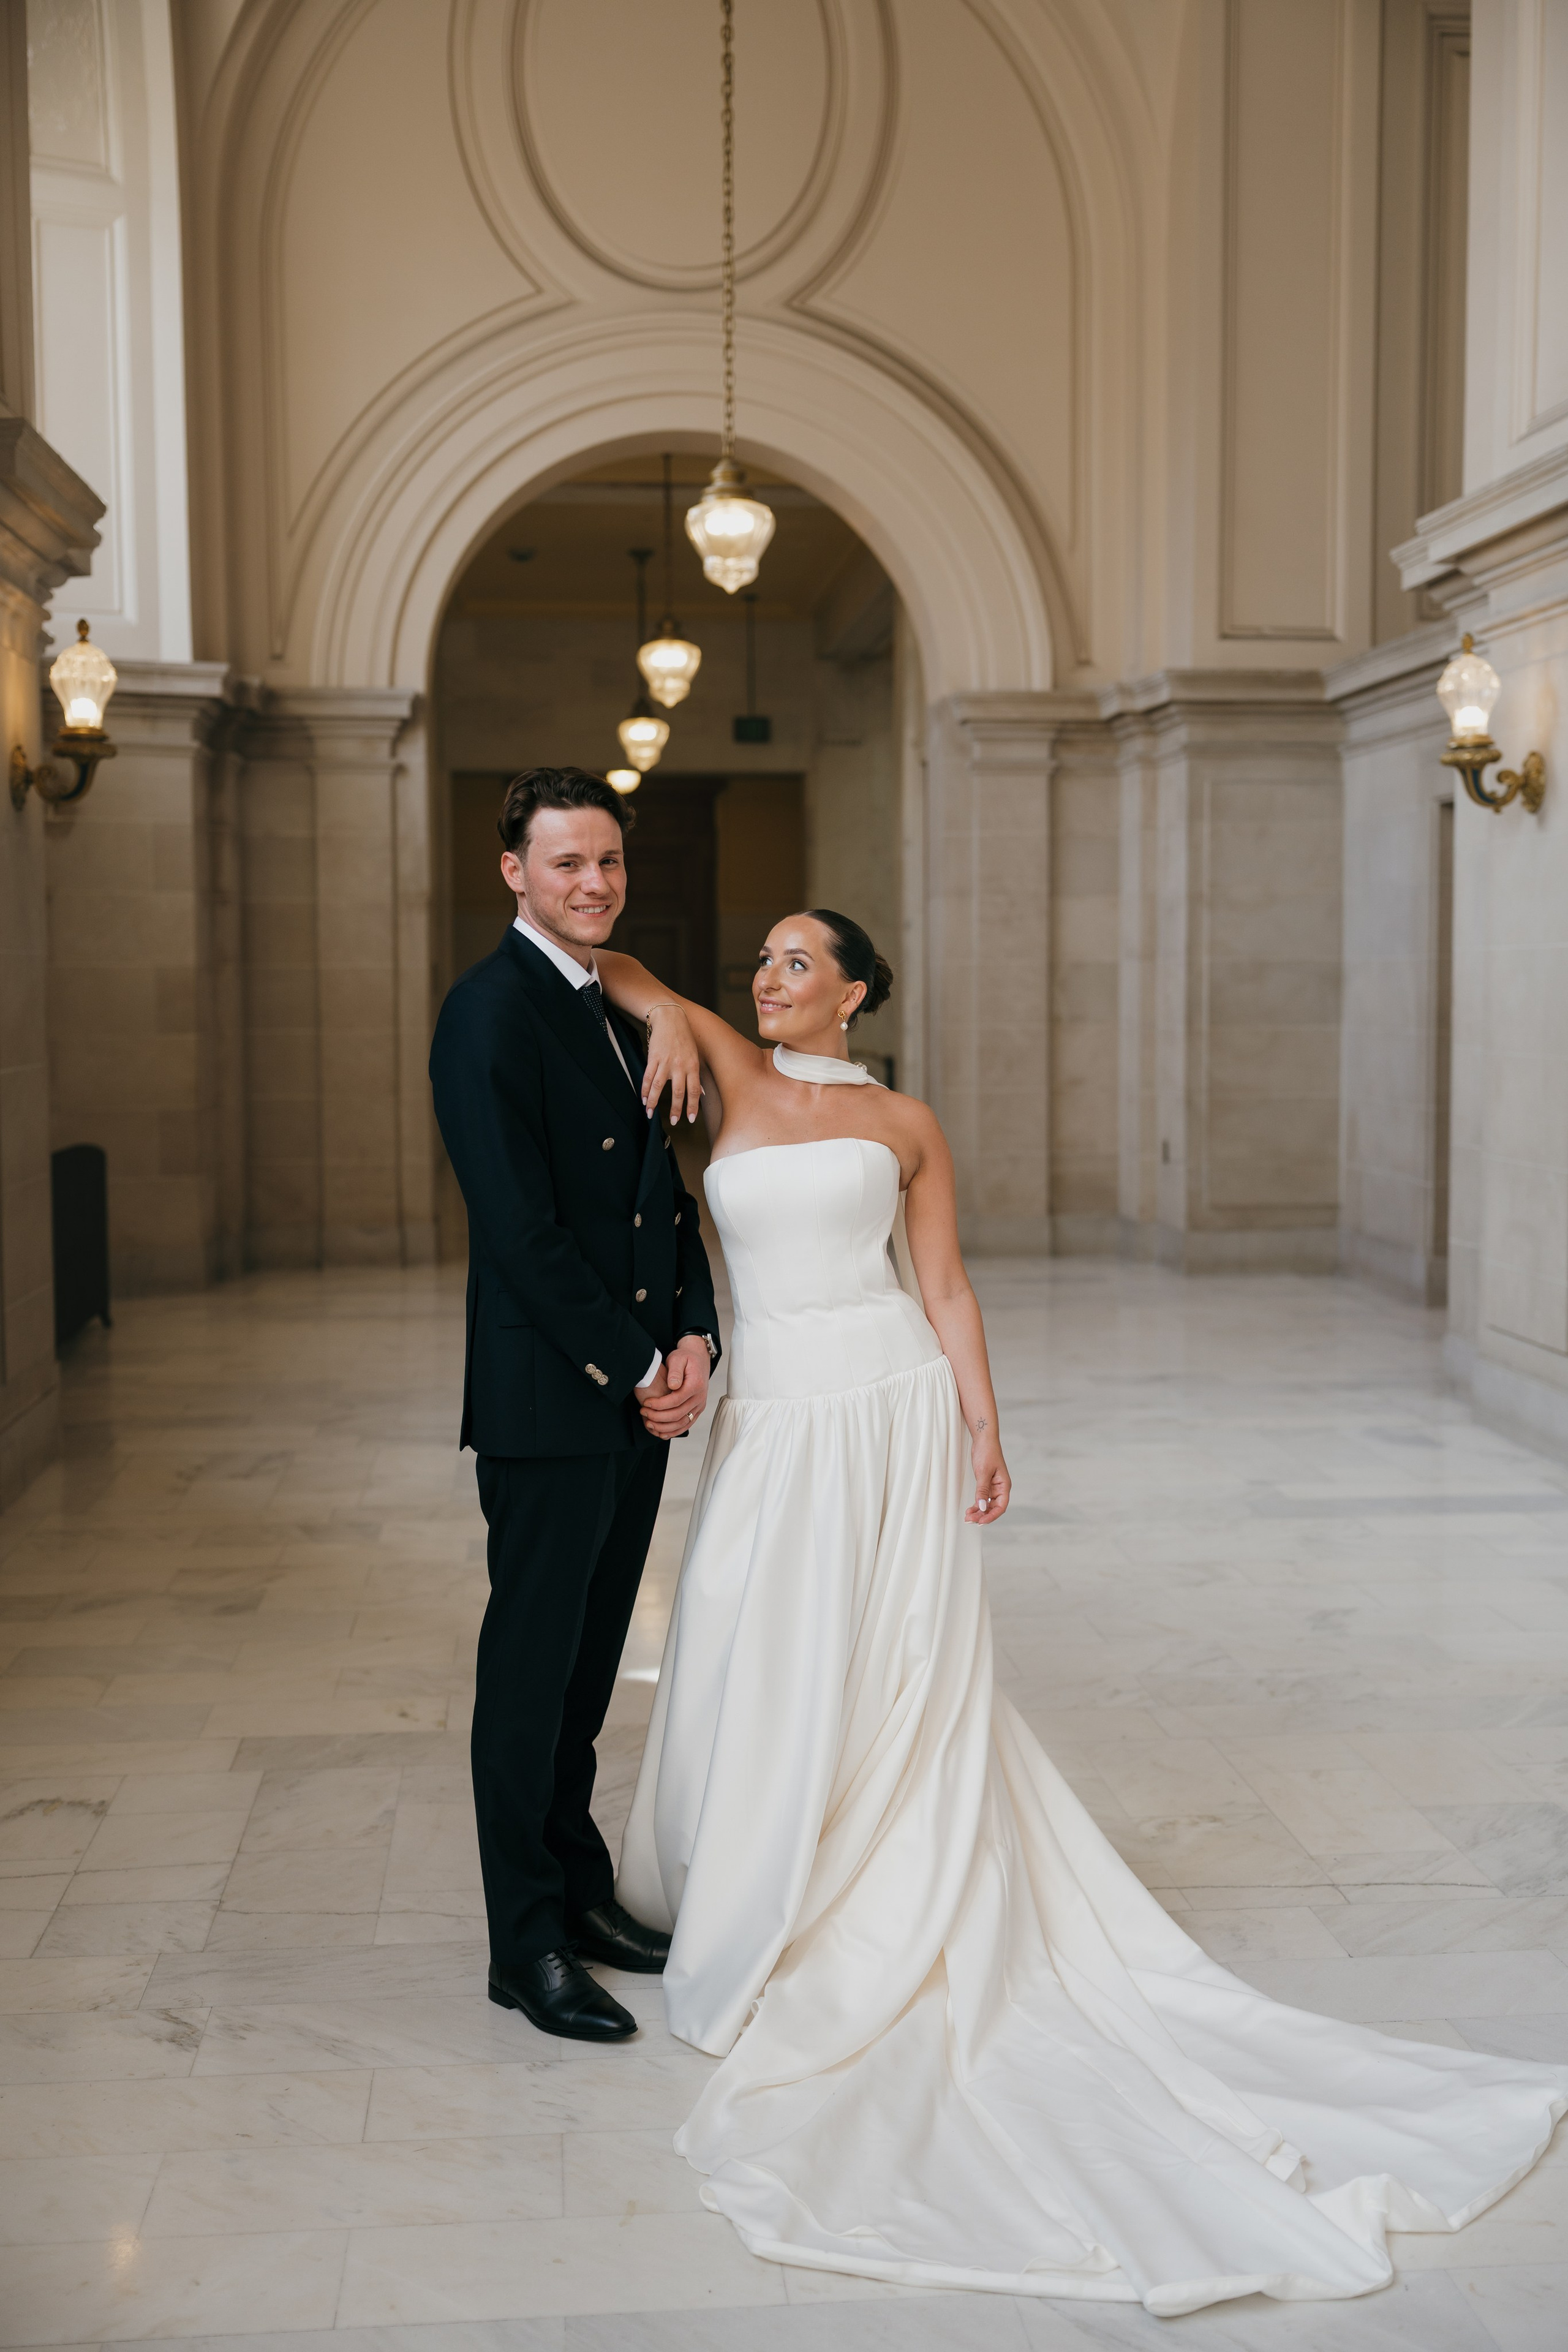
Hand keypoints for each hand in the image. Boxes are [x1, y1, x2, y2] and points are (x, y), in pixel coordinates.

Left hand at [639, 1335, 710, 1437]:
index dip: (659, 1404)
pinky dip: (674, 1431)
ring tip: (649, 1423)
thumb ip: (675, 1371)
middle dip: (658, 1416)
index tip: (646, 1403)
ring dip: (664, 1427)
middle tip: (644, 1412)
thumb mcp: (678, 1358)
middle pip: (678, 1414)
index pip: (676, 1400)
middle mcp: (700, 1397)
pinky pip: (686, 1425)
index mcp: (696, 1385)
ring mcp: (699, 1405)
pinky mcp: (697, 1410)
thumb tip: (673, 1385)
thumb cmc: (686, 1358)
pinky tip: (661, 1432)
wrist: (698, 1359)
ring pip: (682, 1423)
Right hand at [642, 1004, 702, 1124]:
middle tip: (674, 1121)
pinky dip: (645, 1089)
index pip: (694, 1091)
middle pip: (678, 1092)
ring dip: (654, 1103)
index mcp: (693, 1066)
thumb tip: (701, 1093)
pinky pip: (648, 1077)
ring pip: (659, 1087)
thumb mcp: (695, 1055)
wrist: (670, 1018)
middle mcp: (680, 1066)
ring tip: (651, 1114)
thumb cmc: (684, 1037)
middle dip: (676, 1109)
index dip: (692, 1106)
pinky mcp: (653, 1058)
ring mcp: (666, 1062)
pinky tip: (644, 1099)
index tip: (690, 1119)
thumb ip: (697, 1075)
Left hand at [965, 1428, 1009, 1524]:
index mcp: (1004, 1485)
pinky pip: (983, 1498)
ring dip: (979, 1511)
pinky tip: (970, 1509)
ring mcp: (993, 1487)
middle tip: (969, 1520)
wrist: (984, 1439)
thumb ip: (982, 1490)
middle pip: (994, 1508)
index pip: (1001, 1507)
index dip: (991, 1516)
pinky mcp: (986, 1484)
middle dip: (982, 1515)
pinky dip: (977, 1504)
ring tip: (967, 1516)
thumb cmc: (987, 1452)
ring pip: (987, 1505)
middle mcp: (1000, 1488)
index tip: (980, 1522)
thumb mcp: (983, 1472)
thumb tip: (982, 1507)